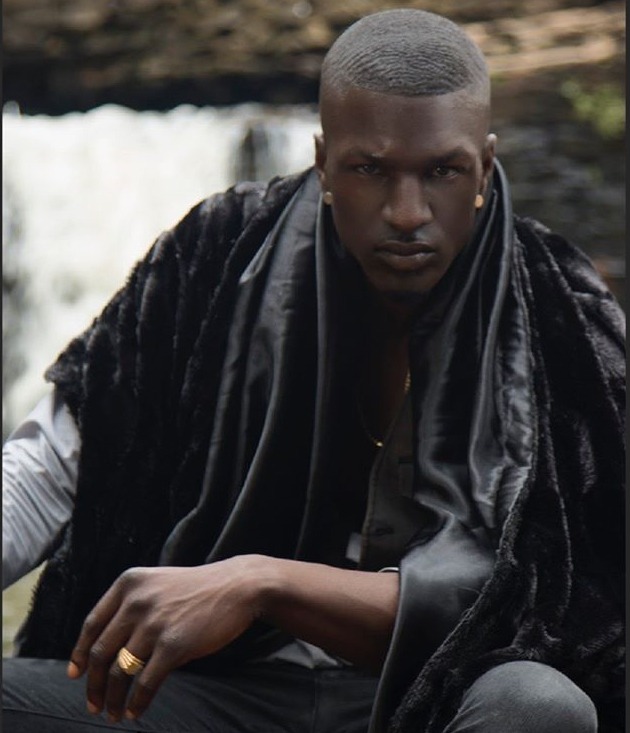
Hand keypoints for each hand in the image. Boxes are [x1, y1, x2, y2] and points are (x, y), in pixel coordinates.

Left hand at [67, 556, 265, 721]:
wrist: (238, 587)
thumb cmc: (198, 589)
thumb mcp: (158, 584)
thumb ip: (132, 605)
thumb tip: (106, 647)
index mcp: (129, 583)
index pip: (92, 624)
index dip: (79, 654)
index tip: (75, 675)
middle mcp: (136, 601)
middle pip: (100, 653)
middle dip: (93, 685)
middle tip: (94, 705)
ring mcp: (154, 623)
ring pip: (119, 672)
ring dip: (113, 699)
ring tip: (115, 714)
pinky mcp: (173, 645)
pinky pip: (145, 683)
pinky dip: (137, 703)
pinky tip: (135, 712)